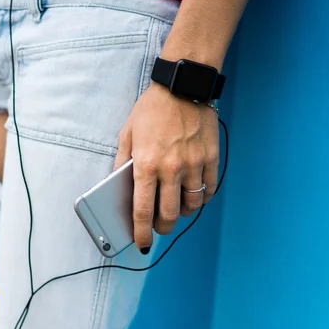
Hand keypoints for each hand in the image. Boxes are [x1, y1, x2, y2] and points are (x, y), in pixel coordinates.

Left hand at [114, 83, 218, 253]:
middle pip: (169, 214)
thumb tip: (117, 187)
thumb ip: (122, 162)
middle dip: (163, 228)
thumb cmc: (152, 110)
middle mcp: (171, 169)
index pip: (142, 210)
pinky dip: (202, 197)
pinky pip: (209, 189)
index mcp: (146, 164)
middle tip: (159, 227)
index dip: (141, 232)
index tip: (141, 242)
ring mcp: (194, 164)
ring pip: (191, 205)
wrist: (183, 87)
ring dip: (182, 213)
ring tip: (176, 207)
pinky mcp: (211, 158)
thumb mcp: (127, 133)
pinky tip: (194, 193)